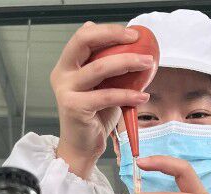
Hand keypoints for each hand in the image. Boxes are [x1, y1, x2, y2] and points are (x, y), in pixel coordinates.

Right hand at [51, 23, 151, 179]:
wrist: (83, 147)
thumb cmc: (94, 117)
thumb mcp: (103, 86)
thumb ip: (109, 67)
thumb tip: (131, 46)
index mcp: (67, 65)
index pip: (84, 36)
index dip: (108, 30)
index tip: (132, 34)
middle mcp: (63, 74)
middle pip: (84, 41)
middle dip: (113, 35)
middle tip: (137, 40)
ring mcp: (66, 90)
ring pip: (100, 67)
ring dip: (128, 62)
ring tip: (147, 64)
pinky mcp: (75, 107)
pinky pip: (107, 95)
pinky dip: (128, 95)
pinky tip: (142, 96)